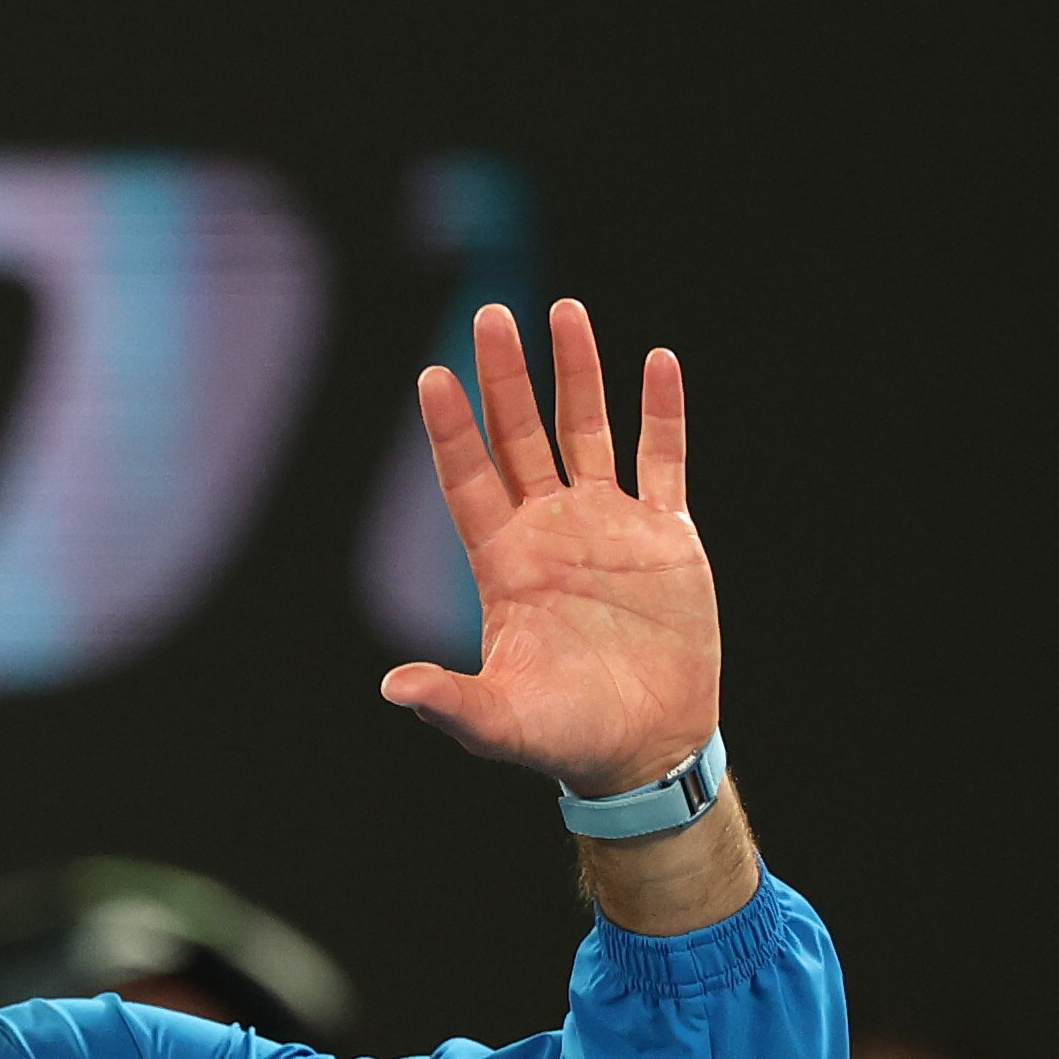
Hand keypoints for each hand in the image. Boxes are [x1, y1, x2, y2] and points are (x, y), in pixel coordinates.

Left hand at [381, 301, 717, 797]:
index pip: (468, 481)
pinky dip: (663, 412)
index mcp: (504, 565)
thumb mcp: (497, 723)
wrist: (643, 747)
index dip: (451, 430)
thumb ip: (448, 701)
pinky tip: (659, 362)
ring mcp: (608, 526)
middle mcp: (550, 532)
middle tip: (491, 314)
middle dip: (505, 377)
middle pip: (521, 436)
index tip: (433, 377)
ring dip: (578, 372)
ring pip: (588, 430)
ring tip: (564, 311)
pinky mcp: (666, 535)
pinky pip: (664, 459)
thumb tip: (392, 688)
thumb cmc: (562, 738)